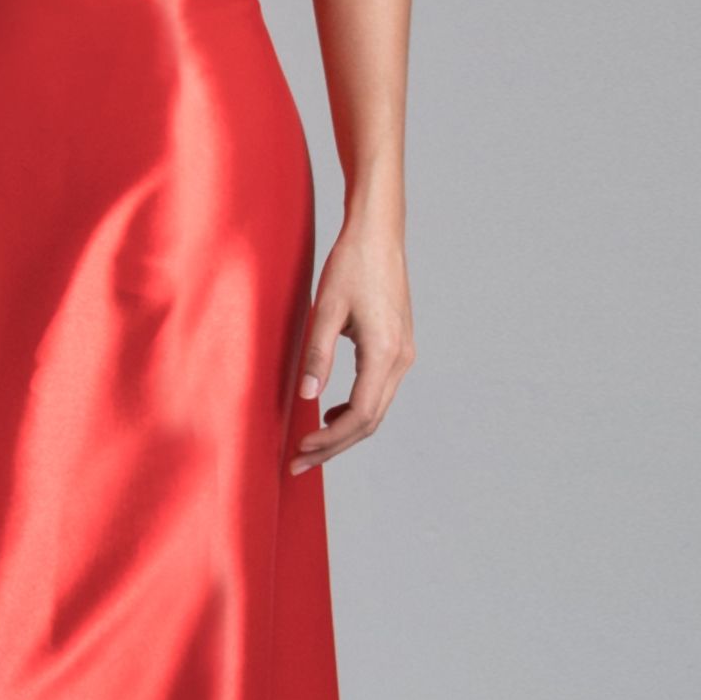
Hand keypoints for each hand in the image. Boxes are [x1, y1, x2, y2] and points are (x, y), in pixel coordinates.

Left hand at [287, 217, 410, 469]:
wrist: (379, 236)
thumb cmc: (351, 266)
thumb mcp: (326, 310)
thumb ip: (318, 355)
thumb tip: (307, 398)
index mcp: (385, 352)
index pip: (360, 415)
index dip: (330, 439)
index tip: (299, 451)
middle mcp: (401, 359)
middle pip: (370, 421)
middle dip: (333, 446)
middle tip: (297, 463)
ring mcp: (404, 354)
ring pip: (376, 409)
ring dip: (344, 431)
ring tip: (310, 446)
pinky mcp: (398, 347)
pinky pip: (378, 391)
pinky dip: (355, 410)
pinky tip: (329, 412)